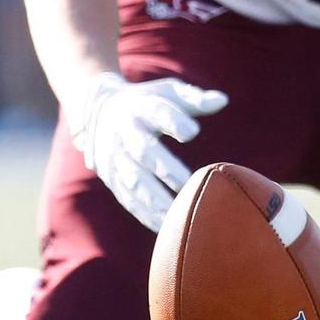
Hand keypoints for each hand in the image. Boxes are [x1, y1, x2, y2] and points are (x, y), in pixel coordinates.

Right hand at [70, 72, 228, 231]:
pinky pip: (126, 198)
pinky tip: (164, 227)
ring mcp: (115, 157)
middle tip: (187, 181)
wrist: (97, 110)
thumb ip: (194, 99)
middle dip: (163, 167)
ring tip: (175, 214)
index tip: (192, 131)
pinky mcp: (111, 178)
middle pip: (143, 150)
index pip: (156, 111)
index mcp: (141, 108)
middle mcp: (124, 132)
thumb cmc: (147, 102)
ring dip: (152, 198)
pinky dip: (143, 213)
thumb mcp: (167, 93)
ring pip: (132, 180)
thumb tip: (222, 100)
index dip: (172, 121)